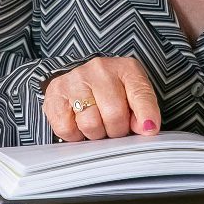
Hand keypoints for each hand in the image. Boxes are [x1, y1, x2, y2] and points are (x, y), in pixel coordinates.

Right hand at [43, 57, 161, 141]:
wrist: (81, 80)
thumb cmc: (112, 92)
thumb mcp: (133, 94)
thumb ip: (143, 110)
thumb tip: (146, 128)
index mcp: (126, 68)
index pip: (140, 94)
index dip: (146, 116)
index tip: (148, 130)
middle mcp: (99, 69)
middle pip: (114, 115)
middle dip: (116, 130)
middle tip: (113, 126)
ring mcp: (75, 79)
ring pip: (90, 125)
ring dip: (95, 134)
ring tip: (97, 124)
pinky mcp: (55, 94)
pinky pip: (66, 129)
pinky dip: (74, 135)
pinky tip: (79, 123)